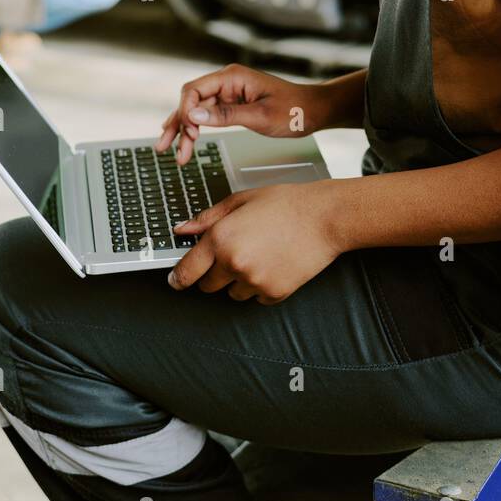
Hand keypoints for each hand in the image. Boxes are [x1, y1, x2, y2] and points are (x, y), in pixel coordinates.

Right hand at [157, 63, 329, 163]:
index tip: (187, 132)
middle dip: (178, 123)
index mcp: (233, 76)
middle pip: (191, 100)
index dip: (185, 110)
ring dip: (184, 130)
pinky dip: (197, 129)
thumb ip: (226, 116)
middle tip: (166, 146)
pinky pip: (208, 115)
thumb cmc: (294, 110)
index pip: (195, 89)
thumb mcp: (260, 116)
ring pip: (197, 110)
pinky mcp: (232, 104)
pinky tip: (184, 139)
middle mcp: (227, 82)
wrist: (313, 112)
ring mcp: (229, 93)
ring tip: (172, 151)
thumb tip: (195, 116)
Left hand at [167, 181, 341, 302]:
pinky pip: (257, 299)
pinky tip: (274, 264)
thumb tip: (182, 229)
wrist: (324, 218)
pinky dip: (261, 287)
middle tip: (234, 255)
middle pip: (208, 286)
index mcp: (221, 237)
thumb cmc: (285, 204)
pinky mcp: (274, 293)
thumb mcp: (241, 200)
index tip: (176, 282)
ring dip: (239, 281)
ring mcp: (254, 281)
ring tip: (260, 255)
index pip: (187, 271)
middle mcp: (234, 262)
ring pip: (233, 294)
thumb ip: (207, 217)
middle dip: (215, 274)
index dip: (178, 278)